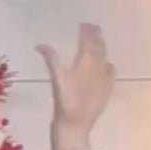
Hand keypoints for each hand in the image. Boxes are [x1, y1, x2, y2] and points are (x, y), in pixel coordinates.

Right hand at [37, 23, 114, 149]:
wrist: (76, 124)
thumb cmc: (64, 101)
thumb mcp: (56, 78)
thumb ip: (51, 59)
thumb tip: (40, 45)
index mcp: (86, 61)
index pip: (88, 41)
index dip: (87, 31)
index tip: (83, 25)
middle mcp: (99, 67)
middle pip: (99, 47)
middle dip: (96, 36)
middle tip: (93, 28)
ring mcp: (105, 79)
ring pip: (106, 57)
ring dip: (102, 48)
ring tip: (99, 42)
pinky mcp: (107, 90)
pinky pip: (110, 72)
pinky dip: (107, 64)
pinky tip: (106, 64)